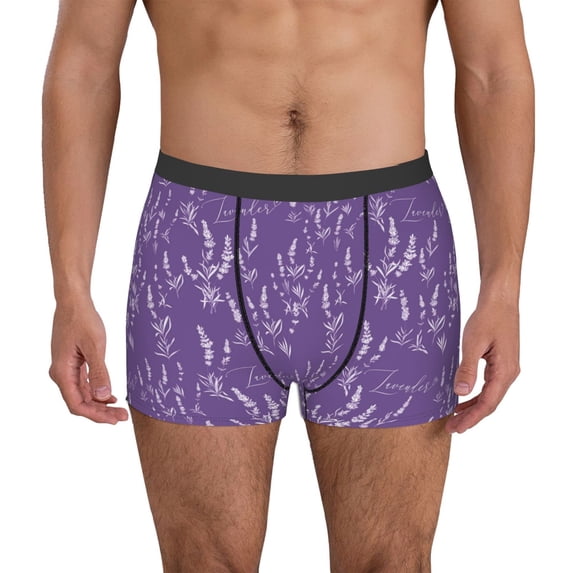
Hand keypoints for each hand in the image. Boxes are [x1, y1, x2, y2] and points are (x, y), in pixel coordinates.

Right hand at [48, 298, 128, 423]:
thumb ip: (99, 372)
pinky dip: (96, 391)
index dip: (96, 415)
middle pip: (80, 402)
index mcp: (62, 372)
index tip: (114, 419)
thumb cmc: (83, 319)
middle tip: (122, 417)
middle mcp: (61, 373)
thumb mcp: (95, 346)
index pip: (77, 404)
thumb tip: (102, 397)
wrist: (73, 301)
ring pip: (82, 394)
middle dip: (100, 412)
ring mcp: (66, 368)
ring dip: (99, 403)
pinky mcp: (72, 362)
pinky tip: (109, 396)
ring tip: (119, 409)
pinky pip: (83, 383)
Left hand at [445, 299, 519, 433]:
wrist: (499, 301)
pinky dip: (476, 395)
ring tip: (456, 417)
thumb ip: (467, 368)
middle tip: (452, 428)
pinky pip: (489, 385)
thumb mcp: (473, 344)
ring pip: (489, 396)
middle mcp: (509, 373)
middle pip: (490, 403)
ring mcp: (506, 368)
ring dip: (473, 407)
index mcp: (505, 371)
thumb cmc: (487, 318)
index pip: (488, 403)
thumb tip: (461, 392)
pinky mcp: (500, 363)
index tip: (457, 427)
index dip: (472, 418)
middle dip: (471, 417)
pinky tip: (464, 398)